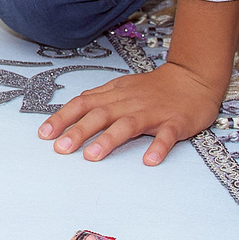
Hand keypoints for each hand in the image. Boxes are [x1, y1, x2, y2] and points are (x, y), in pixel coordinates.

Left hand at [37, 62, 221, 165]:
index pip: (84, 103)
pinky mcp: (176, 122)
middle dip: (79, 131)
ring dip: (109, 140)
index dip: (63, 117)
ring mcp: (153, 112)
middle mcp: (130, 102)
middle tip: (61, 148)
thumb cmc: (153, 88)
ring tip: (92, 156)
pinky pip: (167, 135)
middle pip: (101, 114)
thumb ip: (98, 100)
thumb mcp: (121, 88)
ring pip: (129, 124)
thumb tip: (69, 114)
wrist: (193, 78)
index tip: (44, 134)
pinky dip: (159, 147)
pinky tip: (149, 160)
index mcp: (115, 94)